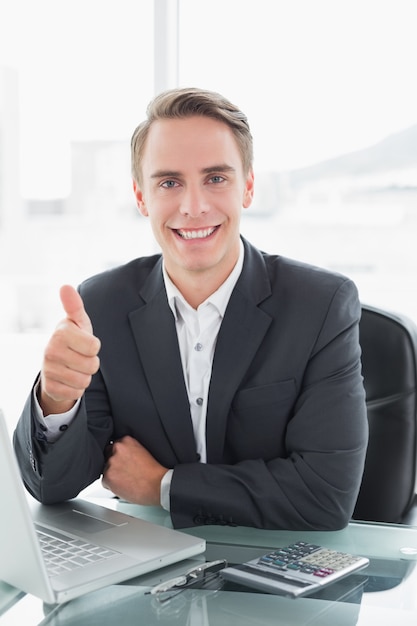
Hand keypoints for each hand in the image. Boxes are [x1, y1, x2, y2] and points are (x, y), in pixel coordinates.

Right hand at [39, 285, 100, 414]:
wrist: (55, 365)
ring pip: (85, 380)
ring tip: (75, 367)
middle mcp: (51, 350)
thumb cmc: (73, 340)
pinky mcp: (50, 387)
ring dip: (84, 376)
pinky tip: (68, 379)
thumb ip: (74, 305)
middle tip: (80, 357)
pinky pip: (77, 393)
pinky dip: (77, 388)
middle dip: (91, 363)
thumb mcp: (77, 322)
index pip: (95, 346)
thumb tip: (65, 286)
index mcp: (60, 332)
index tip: (83, 343)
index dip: (93, 346)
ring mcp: (49, 370)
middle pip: (92, 365)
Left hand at [102, 436, 167, 505]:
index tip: (122, 460)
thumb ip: (128, 450)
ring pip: (105, 469)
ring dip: (113, 474)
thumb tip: (121, 457)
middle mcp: (117, 449)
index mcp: (126, 440)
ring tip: (126, 479)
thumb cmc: (154, 472)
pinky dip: (112, 485)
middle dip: (113, 463)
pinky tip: (124, 485)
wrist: (157, 484)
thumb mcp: (142, 451)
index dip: (117, 454)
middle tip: (123, 471)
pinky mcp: (108, 477)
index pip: (113, 445)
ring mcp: (111, 462)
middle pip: (107, 455)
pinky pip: (105, 482)